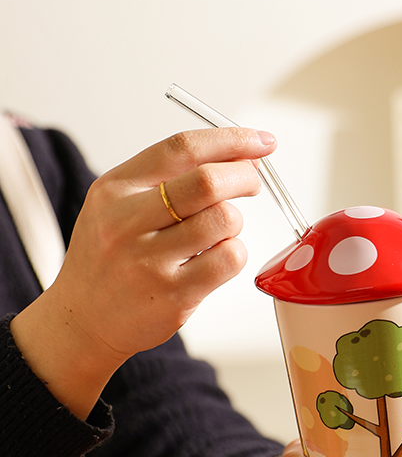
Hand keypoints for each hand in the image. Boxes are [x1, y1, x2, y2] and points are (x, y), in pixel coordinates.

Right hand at [11, 127, 275, 418]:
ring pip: (225, 220)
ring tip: (219, 232)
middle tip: (251, 183)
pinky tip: (217, 258)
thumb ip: (170, 178)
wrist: (84, 316)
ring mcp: (150, 261)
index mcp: (115, 188)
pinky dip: (235, 253)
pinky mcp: (175, 295)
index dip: (231, 140)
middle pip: (208, 182)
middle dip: (244, 177)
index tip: (261, 142)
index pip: (182, 149)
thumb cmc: (112, 257)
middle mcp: (128, 222)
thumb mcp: (119, 205)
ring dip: (235, 221)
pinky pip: (230, 259)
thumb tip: (240, 156)